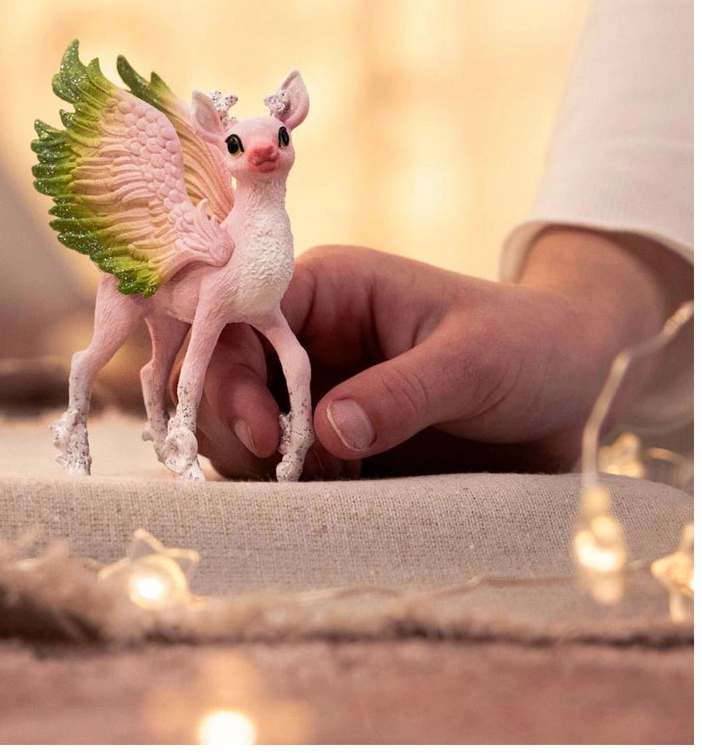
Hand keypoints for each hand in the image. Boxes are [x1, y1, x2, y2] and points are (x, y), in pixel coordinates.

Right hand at [191, 229, 689, 478]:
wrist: (574, 390)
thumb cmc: (527, 347)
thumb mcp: (473, 361)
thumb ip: (402, 393)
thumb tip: (325, 433)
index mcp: (328, 291)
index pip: (238, 318)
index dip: (231, 373)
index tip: (265, 436)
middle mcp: (307, 339)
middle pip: (225, 379)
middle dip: (237, 429)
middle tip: (288, 478)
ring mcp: (315, 393)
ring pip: (242, 430)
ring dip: (261, 470)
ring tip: (318, 494)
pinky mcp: (335, 444)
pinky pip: (285, 471)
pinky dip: (289, 495)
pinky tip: (332, 507)